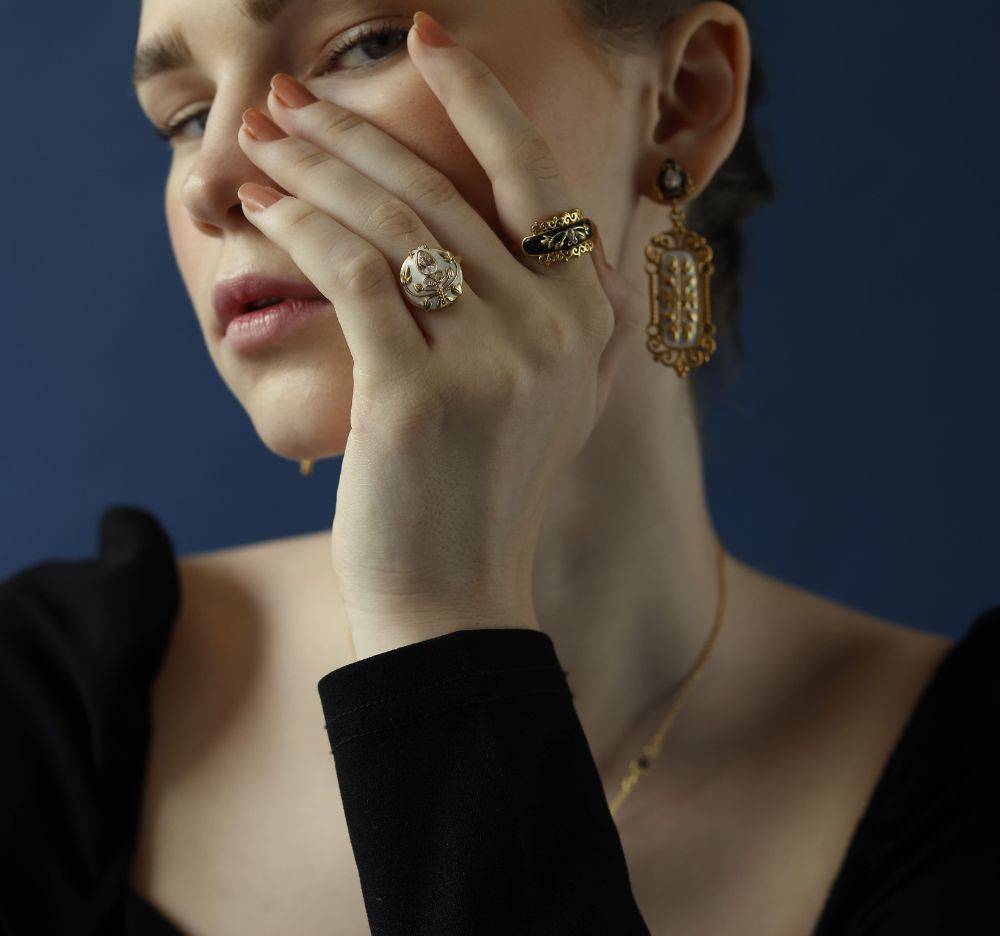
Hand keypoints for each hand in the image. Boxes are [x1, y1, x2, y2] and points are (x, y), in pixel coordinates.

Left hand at [237, 12, 637, 658]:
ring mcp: (496, 360)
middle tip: (294, 100)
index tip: (431, 40)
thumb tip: (497, 217)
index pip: (535, 176)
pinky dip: (298, 228)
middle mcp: (558, 327)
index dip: (480, 100)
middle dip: (357, 131)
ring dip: (315, 168)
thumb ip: (546, 304)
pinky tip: (260, 206)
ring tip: (263, 141)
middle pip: (444, 190)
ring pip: (394, 221)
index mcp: (591, 318)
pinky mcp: (420, 391)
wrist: (458, 595)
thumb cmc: (480, 489)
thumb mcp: (543, 391)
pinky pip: (352, 274)